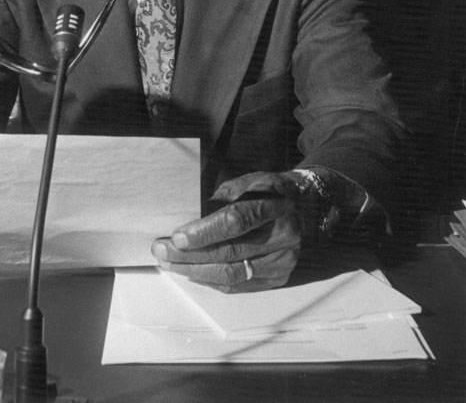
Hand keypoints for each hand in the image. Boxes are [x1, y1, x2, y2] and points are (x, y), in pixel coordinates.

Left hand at [151, 172, 302, 292]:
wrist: (304, 207)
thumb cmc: (268, 191)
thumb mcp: (249, 181)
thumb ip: (222, 198)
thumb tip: (189, 220)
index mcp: (275, 205)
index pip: (237, 221)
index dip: (205, 231)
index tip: (176, 237)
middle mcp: (283, 237)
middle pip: (230, 252)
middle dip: (190, 255)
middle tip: (161, 251)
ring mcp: (282, 261)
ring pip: (232, 274)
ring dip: (195, 271)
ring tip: (170, 264)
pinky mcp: (278, 278)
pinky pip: (239, 285)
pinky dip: (212, 280)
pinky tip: (193, 273)